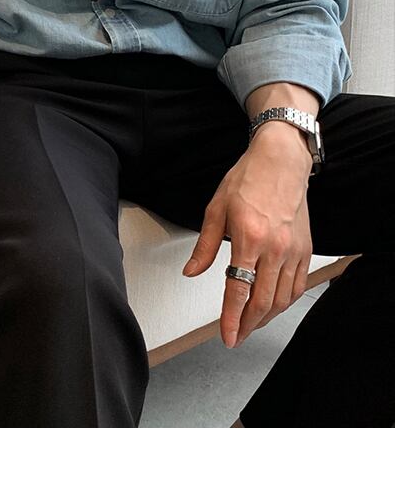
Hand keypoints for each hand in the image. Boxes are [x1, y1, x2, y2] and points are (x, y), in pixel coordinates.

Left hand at [181, 123, 313, 347]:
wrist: (280, 161)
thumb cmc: (247, 179)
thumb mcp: (216, 209)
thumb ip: (205, 246)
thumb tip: (191, 272)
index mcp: (249, 238)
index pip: (239, 289)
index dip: (232, 318)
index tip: (227, 336)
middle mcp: (275, 248)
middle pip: (263, 301)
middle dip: (248, 325)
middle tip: (236, 337)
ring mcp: (294, 250)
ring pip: (282, 298)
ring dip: (266, 317)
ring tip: (251, 325)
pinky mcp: (306, 249)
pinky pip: (298, 286)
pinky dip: (285, 302)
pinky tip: (273, 306)